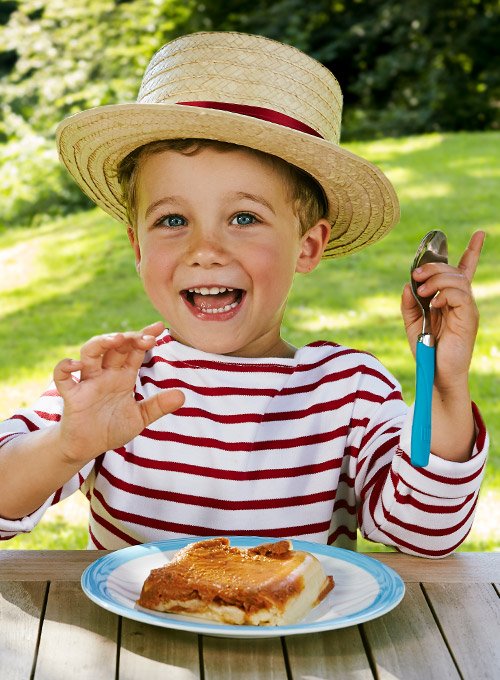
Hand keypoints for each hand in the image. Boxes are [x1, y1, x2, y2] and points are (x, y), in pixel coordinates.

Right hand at [53, 321, 184, 463]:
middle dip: (129, 338)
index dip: (145, 336)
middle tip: (145, 338)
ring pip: (90, 353)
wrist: (87, 447)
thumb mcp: (139, 418)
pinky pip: (62, 377)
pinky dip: (65, 366)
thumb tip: (183, 395)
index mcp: (123, 377)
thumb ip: (158, 406)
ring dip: (101, 343)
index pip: (135, 350)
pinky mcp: (72, 396)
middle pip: (115, 347)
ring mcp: (87, 383)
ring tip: (116, 339)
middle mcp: (105, 375)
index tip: (160, 326)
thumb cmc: (111, 428)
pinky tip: (76, 364)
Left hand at [401, 231, 484, 392]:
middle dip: (434, 267)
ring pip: (458, 280)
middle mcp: (461, 302)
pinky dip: (445, 294)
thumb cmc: (427, 351)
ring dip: (437, 279)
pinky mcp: (468, 318)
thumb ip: (408, 304)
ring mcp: (467, 309)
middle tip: (417, 276)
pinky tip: (434, 303)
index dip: (473, 251)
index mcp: (450, 300)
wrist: (436, 374)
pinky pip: (461, 296)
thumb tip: (407, 284)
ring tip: (422, 291)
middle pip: (455, 271)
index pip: (464, 270)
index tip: (480, 234)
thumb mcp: (412, 324)